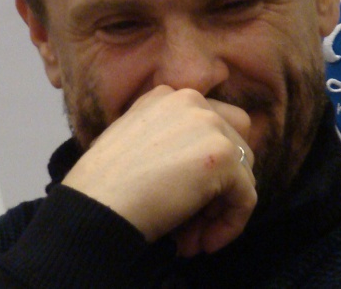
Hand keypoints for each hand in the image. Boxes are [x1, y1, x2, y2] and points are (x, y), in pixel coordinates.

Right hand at [61, 86, 256, 255]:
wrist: (95, 207)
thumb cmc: (105, 188)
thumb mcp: (135, 146)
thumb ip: (171, 144)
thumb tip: (207, 174)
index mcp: (167, 97)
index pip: (212, 126)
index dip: (206, 168)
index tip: (187, 201)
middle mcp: (191, 100)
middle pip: (234, 146)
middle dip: (219, 188)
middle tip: (193, 224)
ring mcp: (210, 124)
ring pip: (243, 172)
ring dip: (221, 209)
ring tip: (192, 238)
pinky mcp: (223, 155)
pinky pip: (246, 196)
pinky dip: (231, 224)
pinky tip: (203, 243)